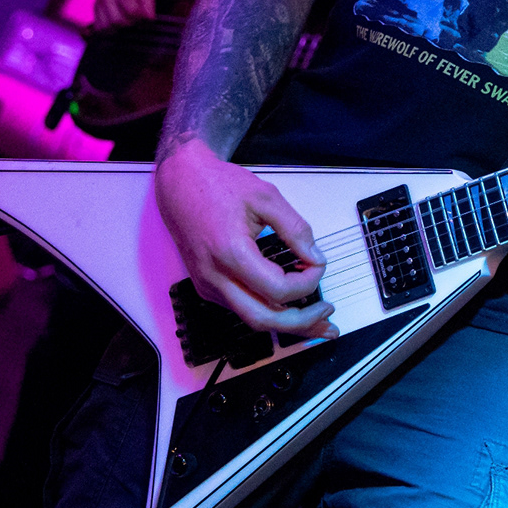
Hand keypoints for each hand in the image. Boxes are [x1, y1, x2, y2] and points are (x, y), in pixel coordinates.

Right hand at [94, 0, 157, 28]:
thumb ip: (148, 3)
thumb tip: (149, 20)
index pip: (131, 11)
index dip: (141, 17)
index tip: (147, 17)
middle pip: (118, 21)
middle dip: (131, 24)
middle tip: (138, 19)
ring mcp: (98, 1)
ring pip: (107, 27)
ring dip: (120, 29)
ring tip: (129, 21)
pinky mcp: (95, 8)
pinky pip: (99, 27)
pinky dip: (109, 30)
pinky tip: (118, 26)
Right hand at [155, 140, 334, 337]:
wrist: (181, 183)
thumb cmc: (217, 185)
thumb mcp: (265, 197)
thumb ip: (295, 229)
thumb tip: (315, 257)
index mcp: (230, 253)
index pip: (278, 289)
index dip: (308, 282)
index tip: (319, 264)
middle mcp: (215, 277)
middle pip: (263, 319)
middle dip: (301, 322)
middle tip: (327, 316)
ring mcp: (208, 285)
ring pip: (251, 319)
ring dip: (286, 323)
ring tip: (316, 320)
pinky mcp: (207, 286)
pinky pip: (241, 308)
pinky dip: (269, 311)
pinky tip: (288, 305)